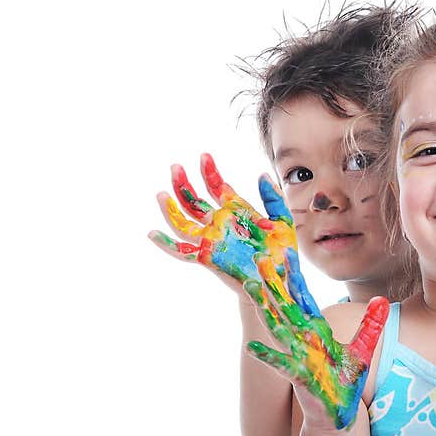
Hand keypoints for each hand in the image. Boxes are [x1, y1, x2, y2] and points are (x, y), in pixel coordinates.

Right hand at [148, 153, 296, 287]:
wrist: (279, 279)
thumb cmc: (282, 252)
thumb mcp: (282, 221)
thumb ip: (273, 198)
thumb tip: (262, 175)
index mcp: (236, 211)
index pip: (216, 187)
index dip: (209, 172)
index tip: (204, 156)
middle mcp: (220, 223)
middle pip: (195, 201)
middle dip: (184, 184)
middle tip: (175, 167)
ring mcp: (212, 239)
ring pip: (184, 222)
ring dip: (171, 209)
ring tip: (161, 194)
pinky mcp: (208, 256)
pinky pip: (183, 250)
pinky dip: (166, 244)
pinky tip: (152, 234)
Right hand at [244, 252, 387, 429]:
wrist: (338, 414)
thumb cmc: (346, 380)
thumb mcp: (363, 348)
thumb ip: (371, 323)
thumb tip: (383, 299)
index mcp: (316, 330)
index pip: (304, 297)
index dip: (296, 276)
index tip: (287, 253)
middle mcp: (303, 338)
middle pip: (285, 306)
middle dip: (274, 283)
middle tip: (259, 260)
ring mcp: (298, 356)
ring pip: (278, 327)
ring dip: (265, 308)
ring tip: (252, 289)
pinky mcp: (299, 377)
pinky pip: (281, 364)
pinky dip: (267, 356)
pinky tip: (252, 347)